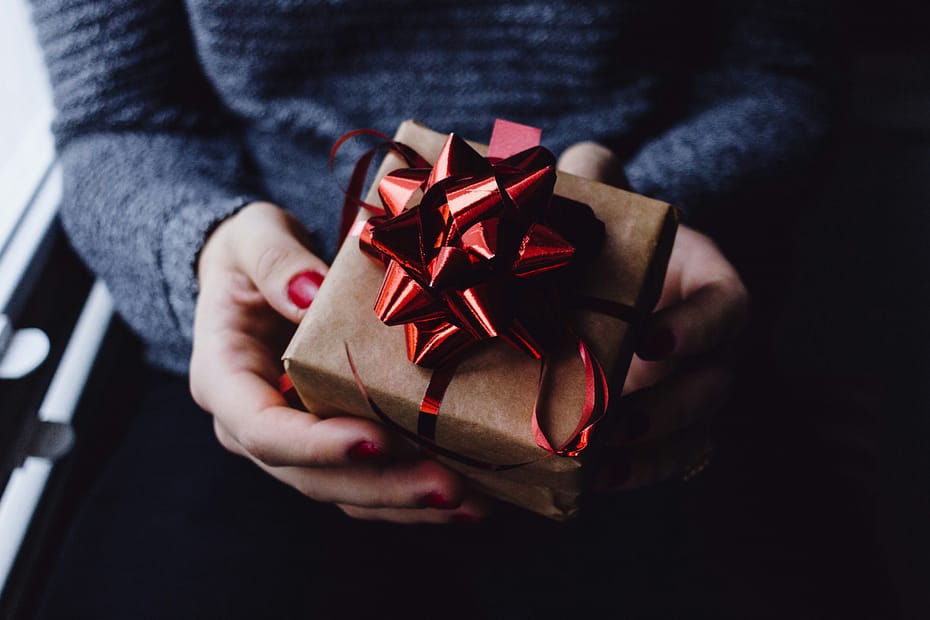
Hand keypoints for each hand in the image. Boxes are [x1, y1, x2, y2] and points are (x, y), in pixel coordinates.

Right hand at [190, 202, 488, 522]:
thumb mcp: (252, 238)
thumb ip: (275, 262)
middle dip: (382, 486)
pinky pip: (366, 481)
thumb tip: (310, 293)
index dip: (317, 445)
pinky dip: (411, 494)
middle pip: (311, 477)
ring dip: (406, 502)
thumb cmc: (251, 255)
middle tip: (448, 487)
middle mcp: (252, 426)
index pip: (262, 429)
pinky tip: (466, 497)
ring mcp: (292, 442)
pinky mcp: (328, 444)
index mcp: (224, 380)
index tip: (377, 440)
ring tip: (470, 503)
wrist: (257, 276)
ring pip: (344, 492)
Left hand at [558, 142, 749, 490]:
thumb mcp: (611, 211)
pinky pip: (664, 460)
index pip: (727, 308)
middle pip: (711, 385)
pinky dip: (634, 474)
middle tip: (612, 418)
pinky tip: (591, 482)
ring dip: (649, 453)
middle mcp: (713, 346)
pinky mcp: (666, 428)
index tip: (651, 340)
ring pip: (692, 433)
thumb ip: (597, 182)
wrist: (613, 290)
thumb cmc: (617, 246)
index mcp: (709, 286)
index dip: (697, 327)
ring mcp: (693, 391)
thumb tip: (573, 162)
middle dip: (666, 407)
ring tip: (599, 462)